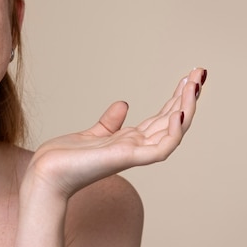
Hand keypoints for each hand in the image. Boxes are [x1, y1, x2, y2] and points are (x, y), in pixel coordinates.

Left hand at [23, 68, 206, 199]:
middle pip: (172, 122)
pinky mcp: (126, 158)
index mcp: (128, 141)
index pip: (162, 119)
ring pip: (172, 132)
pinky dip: (173, 132)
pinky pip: (160, 149)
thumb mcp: (92, 134)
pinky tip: (178, 113)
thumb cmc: (65, 158)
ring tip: (194, 85)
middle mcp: (135, 147)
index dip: (176, 99)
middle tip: (199, 73)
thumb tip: (124, 104)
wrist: (46, 173)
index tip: (188, 78)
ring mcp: (133, 154)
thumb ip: (110, 122)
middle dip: (187, 98)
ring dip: (186, 108)